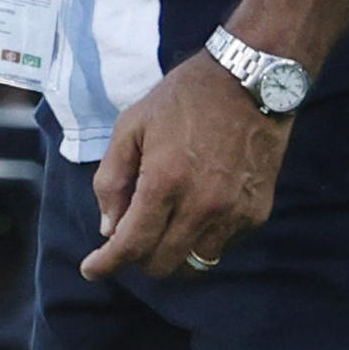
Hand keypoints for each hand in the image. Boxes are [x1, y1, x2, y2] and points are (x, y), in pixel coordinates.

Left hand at [80, 51, 293, 282]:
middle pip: (162, 264)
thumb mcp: (133, 124)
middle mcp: (200, 206)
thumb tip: (108, 228)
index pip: (131, 245)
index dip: (106, 265)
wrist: (251, 79)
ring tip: (166, 225)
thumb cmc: (185, 97)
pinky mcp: (256, 213)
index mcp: (165, 182)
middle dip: (139, 257)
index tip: (92, 270)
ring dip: (173, 252)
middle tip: (134, 233)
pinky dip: (203, 238)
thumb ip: (113, 178)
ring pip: (194, 264)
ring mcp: (233, 213)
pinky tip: (198, 210)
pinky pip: (222, 245)